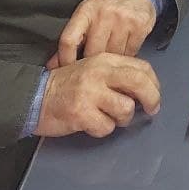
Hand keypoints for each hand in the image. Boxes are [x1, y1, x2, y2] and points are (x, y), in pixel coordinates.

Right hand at [35, 53, 160, 137]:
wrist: (34, 97)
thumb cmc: (67, 86)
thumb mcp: (93, 70)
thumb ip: (116, 75)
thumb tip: (144, 88)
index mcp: (105, 60)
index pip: (141, 67)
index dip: (153, 83)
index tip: (154, 94)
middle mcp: (99, 73)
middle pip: (139, 83)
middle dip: (152, 98)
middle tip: (152, 110)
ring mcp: (90, 93)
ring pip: (125, 109)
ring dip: (122, 119)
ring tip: (109, 117)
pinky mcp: (81, 113)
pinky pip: (106, 127)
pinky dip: (102, 129)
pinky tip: (92, 124)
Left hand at [47, 0, 156, 70]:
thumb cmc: (107, 4)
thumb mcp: (86, 14)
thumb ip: (72, 39)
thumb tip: (53, 65)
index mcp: (85, 10)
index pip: (69, 40)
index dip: (65, 59)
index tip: (67, 70)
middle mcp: (104, 14)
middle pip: (92, 52)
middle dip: (92, 62)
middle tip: (94, 66)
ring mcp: (123, 20)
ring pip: (112, 55)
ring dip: (111, 60)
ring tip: (111, 55)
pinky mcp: (140, 26)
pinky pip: (130, 53)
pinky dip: (126, 56)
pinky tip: (124, 50)